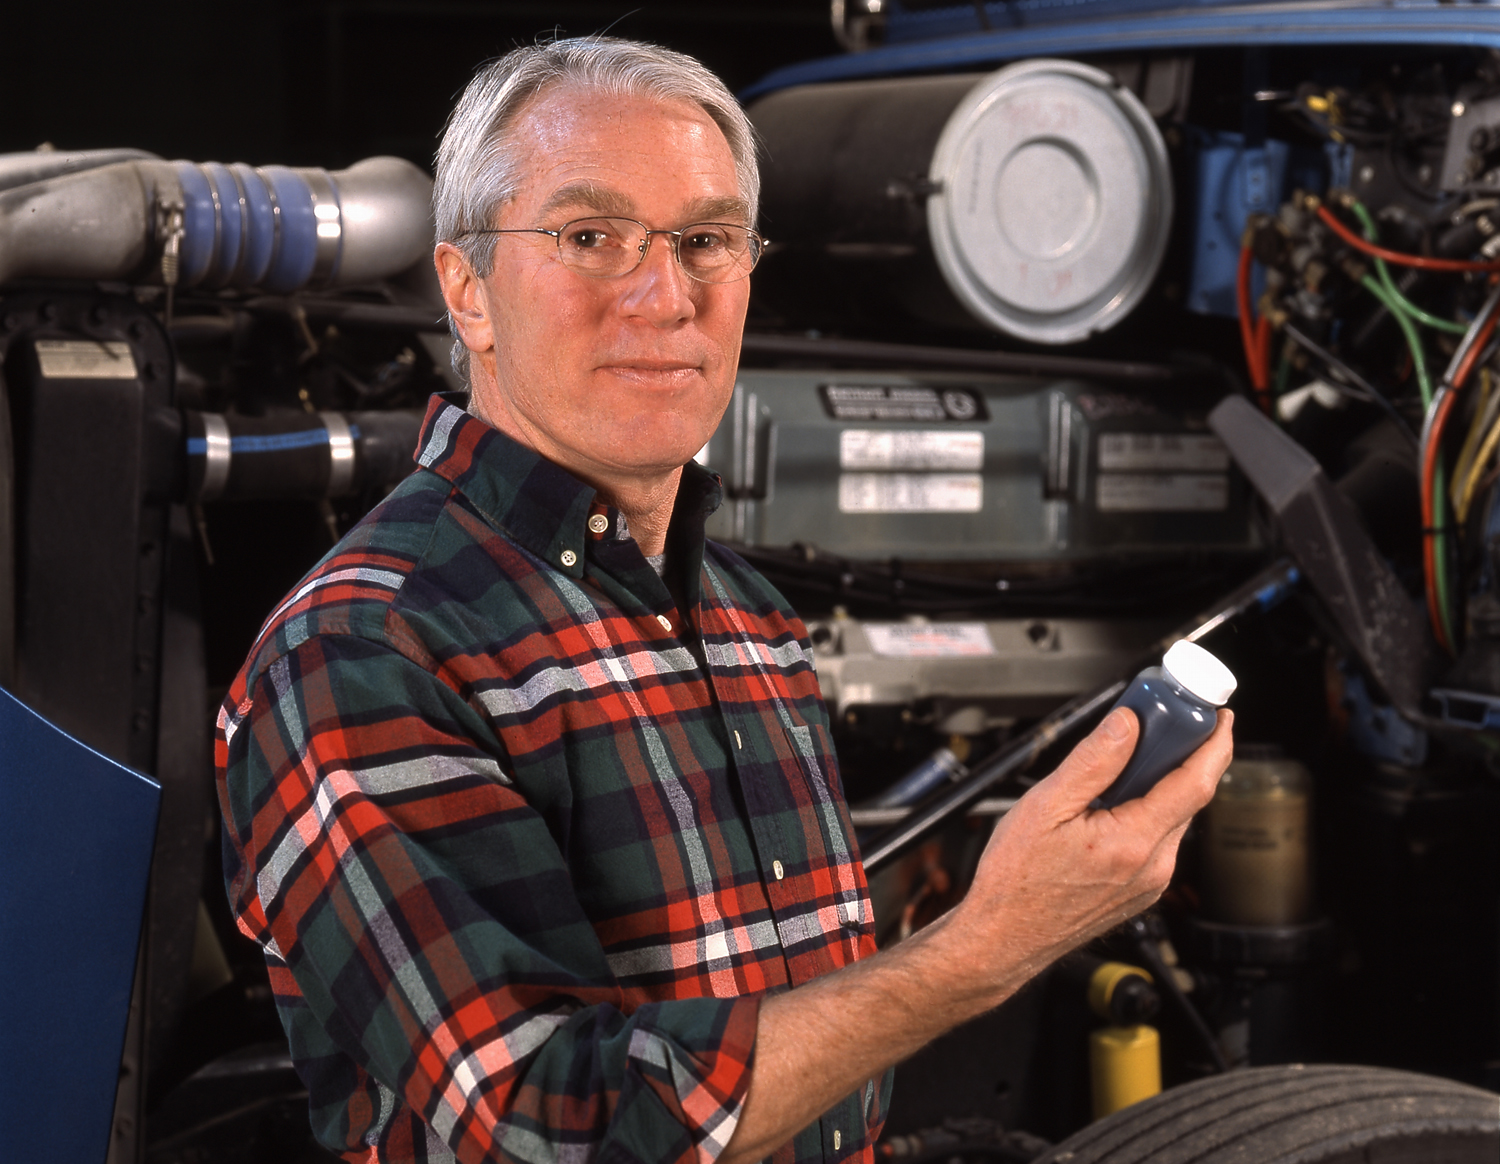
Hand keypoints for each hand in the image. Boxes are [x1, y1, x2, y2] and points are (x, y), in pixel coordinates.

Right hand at [946, 706, 1232, 999]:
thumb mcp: (1046, 806)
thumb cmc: (1016, 881)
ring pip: (1170, 818)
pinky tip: (1109, 804)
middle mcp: (1153, 867)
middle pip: (1186, 797)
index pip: (1196, 783)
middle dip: (1179, 756)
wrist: (1003, 938)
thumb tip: (1128, 723)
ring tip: (1120, 764)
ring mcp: (1150, 883)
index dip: (1216, 744)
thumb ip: (1093, 761)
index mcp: (1134, 842)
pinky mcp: (1141, 891)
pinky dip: (1145, 812)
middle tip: (1159, 724)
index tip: (1222, 716)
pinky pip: (1156, 839)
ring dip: (1158, 785)